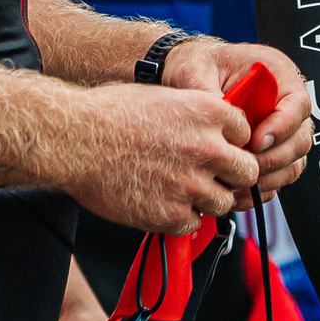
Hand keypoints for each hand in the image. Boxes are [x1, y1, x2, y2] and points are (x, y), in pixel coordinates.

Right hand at [61, 82, 256, 233]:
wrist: (72, 140)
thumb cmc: (109, 114)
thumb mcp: (165, 97)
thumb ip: (199, 114)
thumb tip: (220, 130)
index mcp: (210, 113)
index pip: (247, 134)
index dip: (231, 142)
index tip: (216, 146)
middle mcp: (208, 149)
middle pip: (247, 172)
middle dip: (231, 175)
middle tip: (209, 175)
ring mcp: (192, 185)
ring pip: (224, 202)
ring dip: (206, 199)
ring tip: (179, 190)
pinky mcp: (171, 214)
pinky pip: (194, 223)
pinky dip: (180, 217)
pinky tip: (160, 202)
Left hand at [160, 38, 312, 194]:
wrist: (189, 74)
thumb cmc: (197, 64)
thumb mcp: (196, 69)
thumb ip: (206, 93)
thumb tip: (219, 124)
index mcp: (277, 73)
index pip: (297, 103)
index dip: (282, 127)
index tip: (255, 142)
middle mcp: (286, 101)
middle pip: (301, 137)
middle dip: (274, 159)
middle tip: (244, 167)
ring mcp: (282, 127)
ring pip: (294, 161)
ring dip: (270, 176)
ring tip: (239, 183)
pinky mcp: (272, 148)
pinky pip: (280, 174)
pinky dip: (263, 186)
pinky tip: (239, 190)